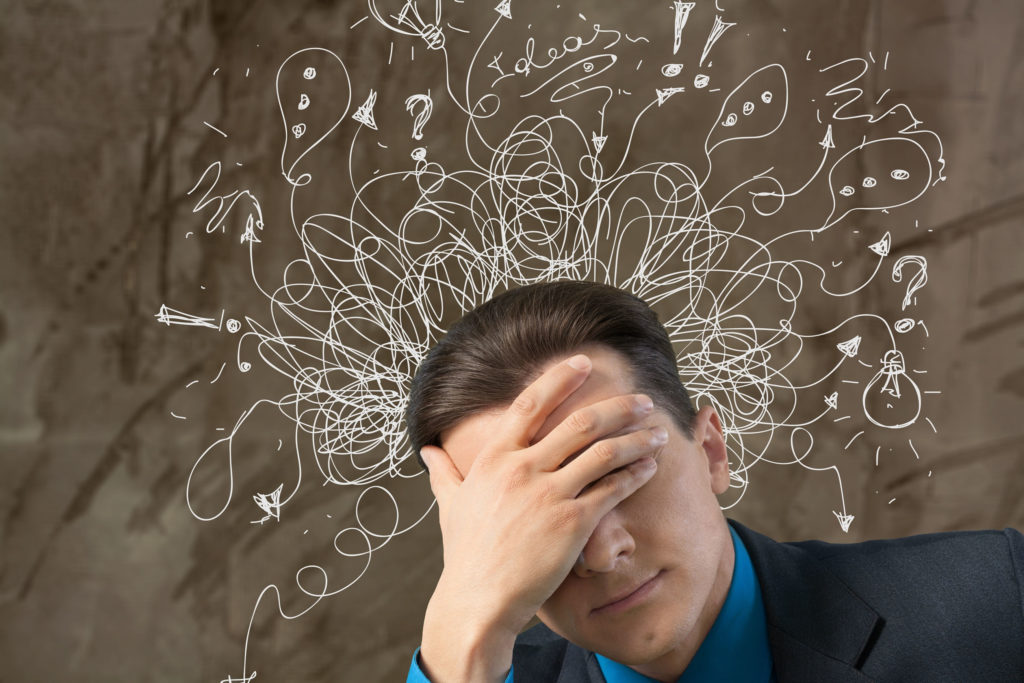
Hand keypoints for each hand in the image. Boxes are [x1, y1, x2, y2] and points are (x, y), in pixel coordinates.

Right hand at [418, 353, 665, 681]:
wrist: (478, 601)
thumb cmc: (466, 554)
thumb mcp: (451, 505)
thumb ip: (444, 471)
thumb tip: (427, 449)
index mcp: (494, 458)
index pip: (531, 404)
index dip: (559, 378)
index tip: (582, 363)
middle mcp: (522, 469)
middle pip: (580, 423)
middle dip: (618, 407)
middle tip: (642, 400)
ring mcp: (548, 494)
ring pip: (604, 452)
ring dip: (637, 438)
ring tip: (658, 432)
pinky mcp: (572, 523)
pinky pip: (612, 489)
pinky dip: (635, 474)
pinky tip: (649, 468)